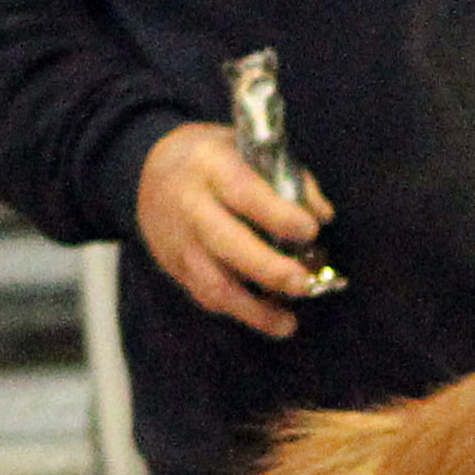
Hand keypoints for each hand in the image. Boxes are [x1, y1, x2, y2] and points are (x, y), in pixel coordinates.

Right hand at [135, 121, 331, 341]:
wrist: (152, 168)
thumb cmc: (219, 161)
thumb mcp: (250, 151)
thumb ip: (290, 179)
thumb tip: (322, 214)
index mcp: (210, 166)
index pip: (243, 192)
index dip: (277, 215)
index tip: (311, 230)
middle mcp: (188, 203)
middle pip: (225, 242)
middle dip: (268, 269)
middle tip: (304, 284)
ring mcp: (177, 238)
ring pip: (211, 281)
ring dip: (253, 310)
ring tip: (287, 323)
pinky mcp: (172, 264)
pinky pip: (204, 294)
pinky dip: (238, 310)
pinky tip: (266, 316)